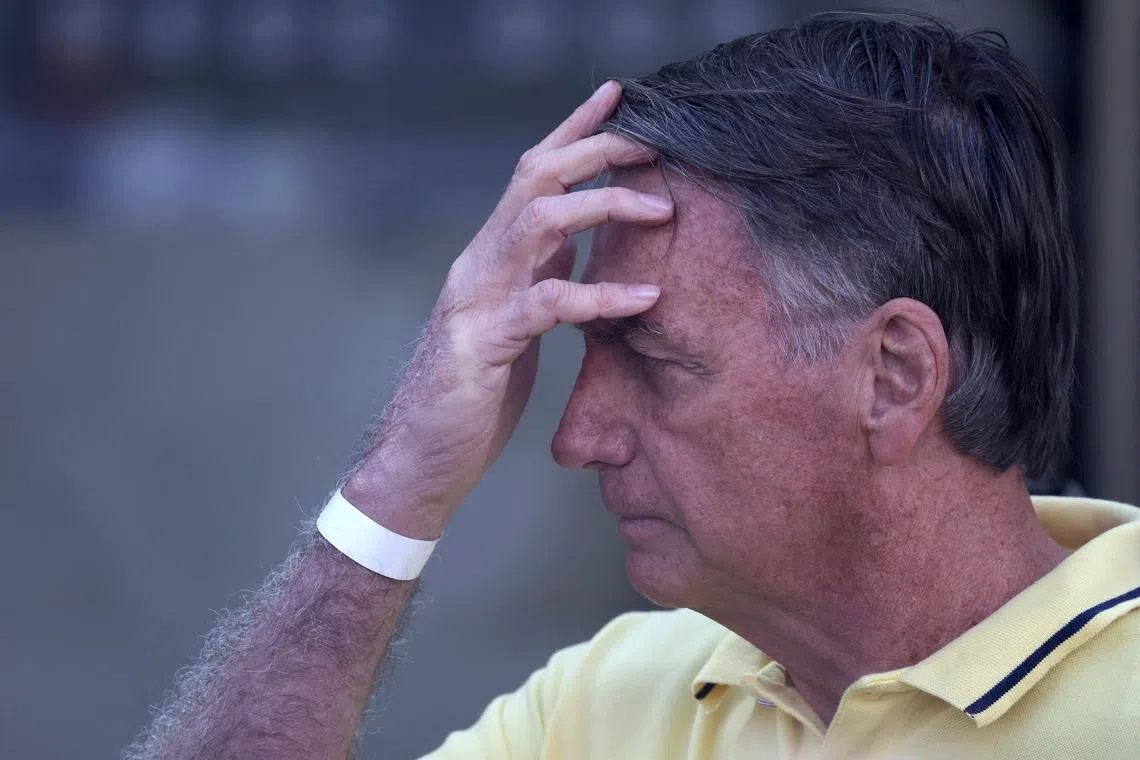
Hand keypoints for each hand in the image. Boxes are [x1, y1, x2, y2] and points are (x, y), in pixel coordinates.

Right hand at [345, 81, 671, 537]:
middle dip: (597, 149)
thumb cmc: (470, 396)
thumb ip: (539, 278)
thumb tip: (578, 244)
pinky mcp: (484, 344)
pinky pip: (549, 304)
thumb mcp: (512, 324)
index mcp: (491, 258)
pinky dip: (601, 296)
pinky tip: (646, 300)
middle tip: (655, 141)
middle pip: (536, 178)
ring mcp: (477, 299)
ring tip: (661, 210)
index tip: (620, 97)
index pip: (532, 175)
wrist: (418, 461)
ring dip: (604, 206)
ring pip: (540, 223)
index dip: (573, 130)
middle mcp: (480, 264)